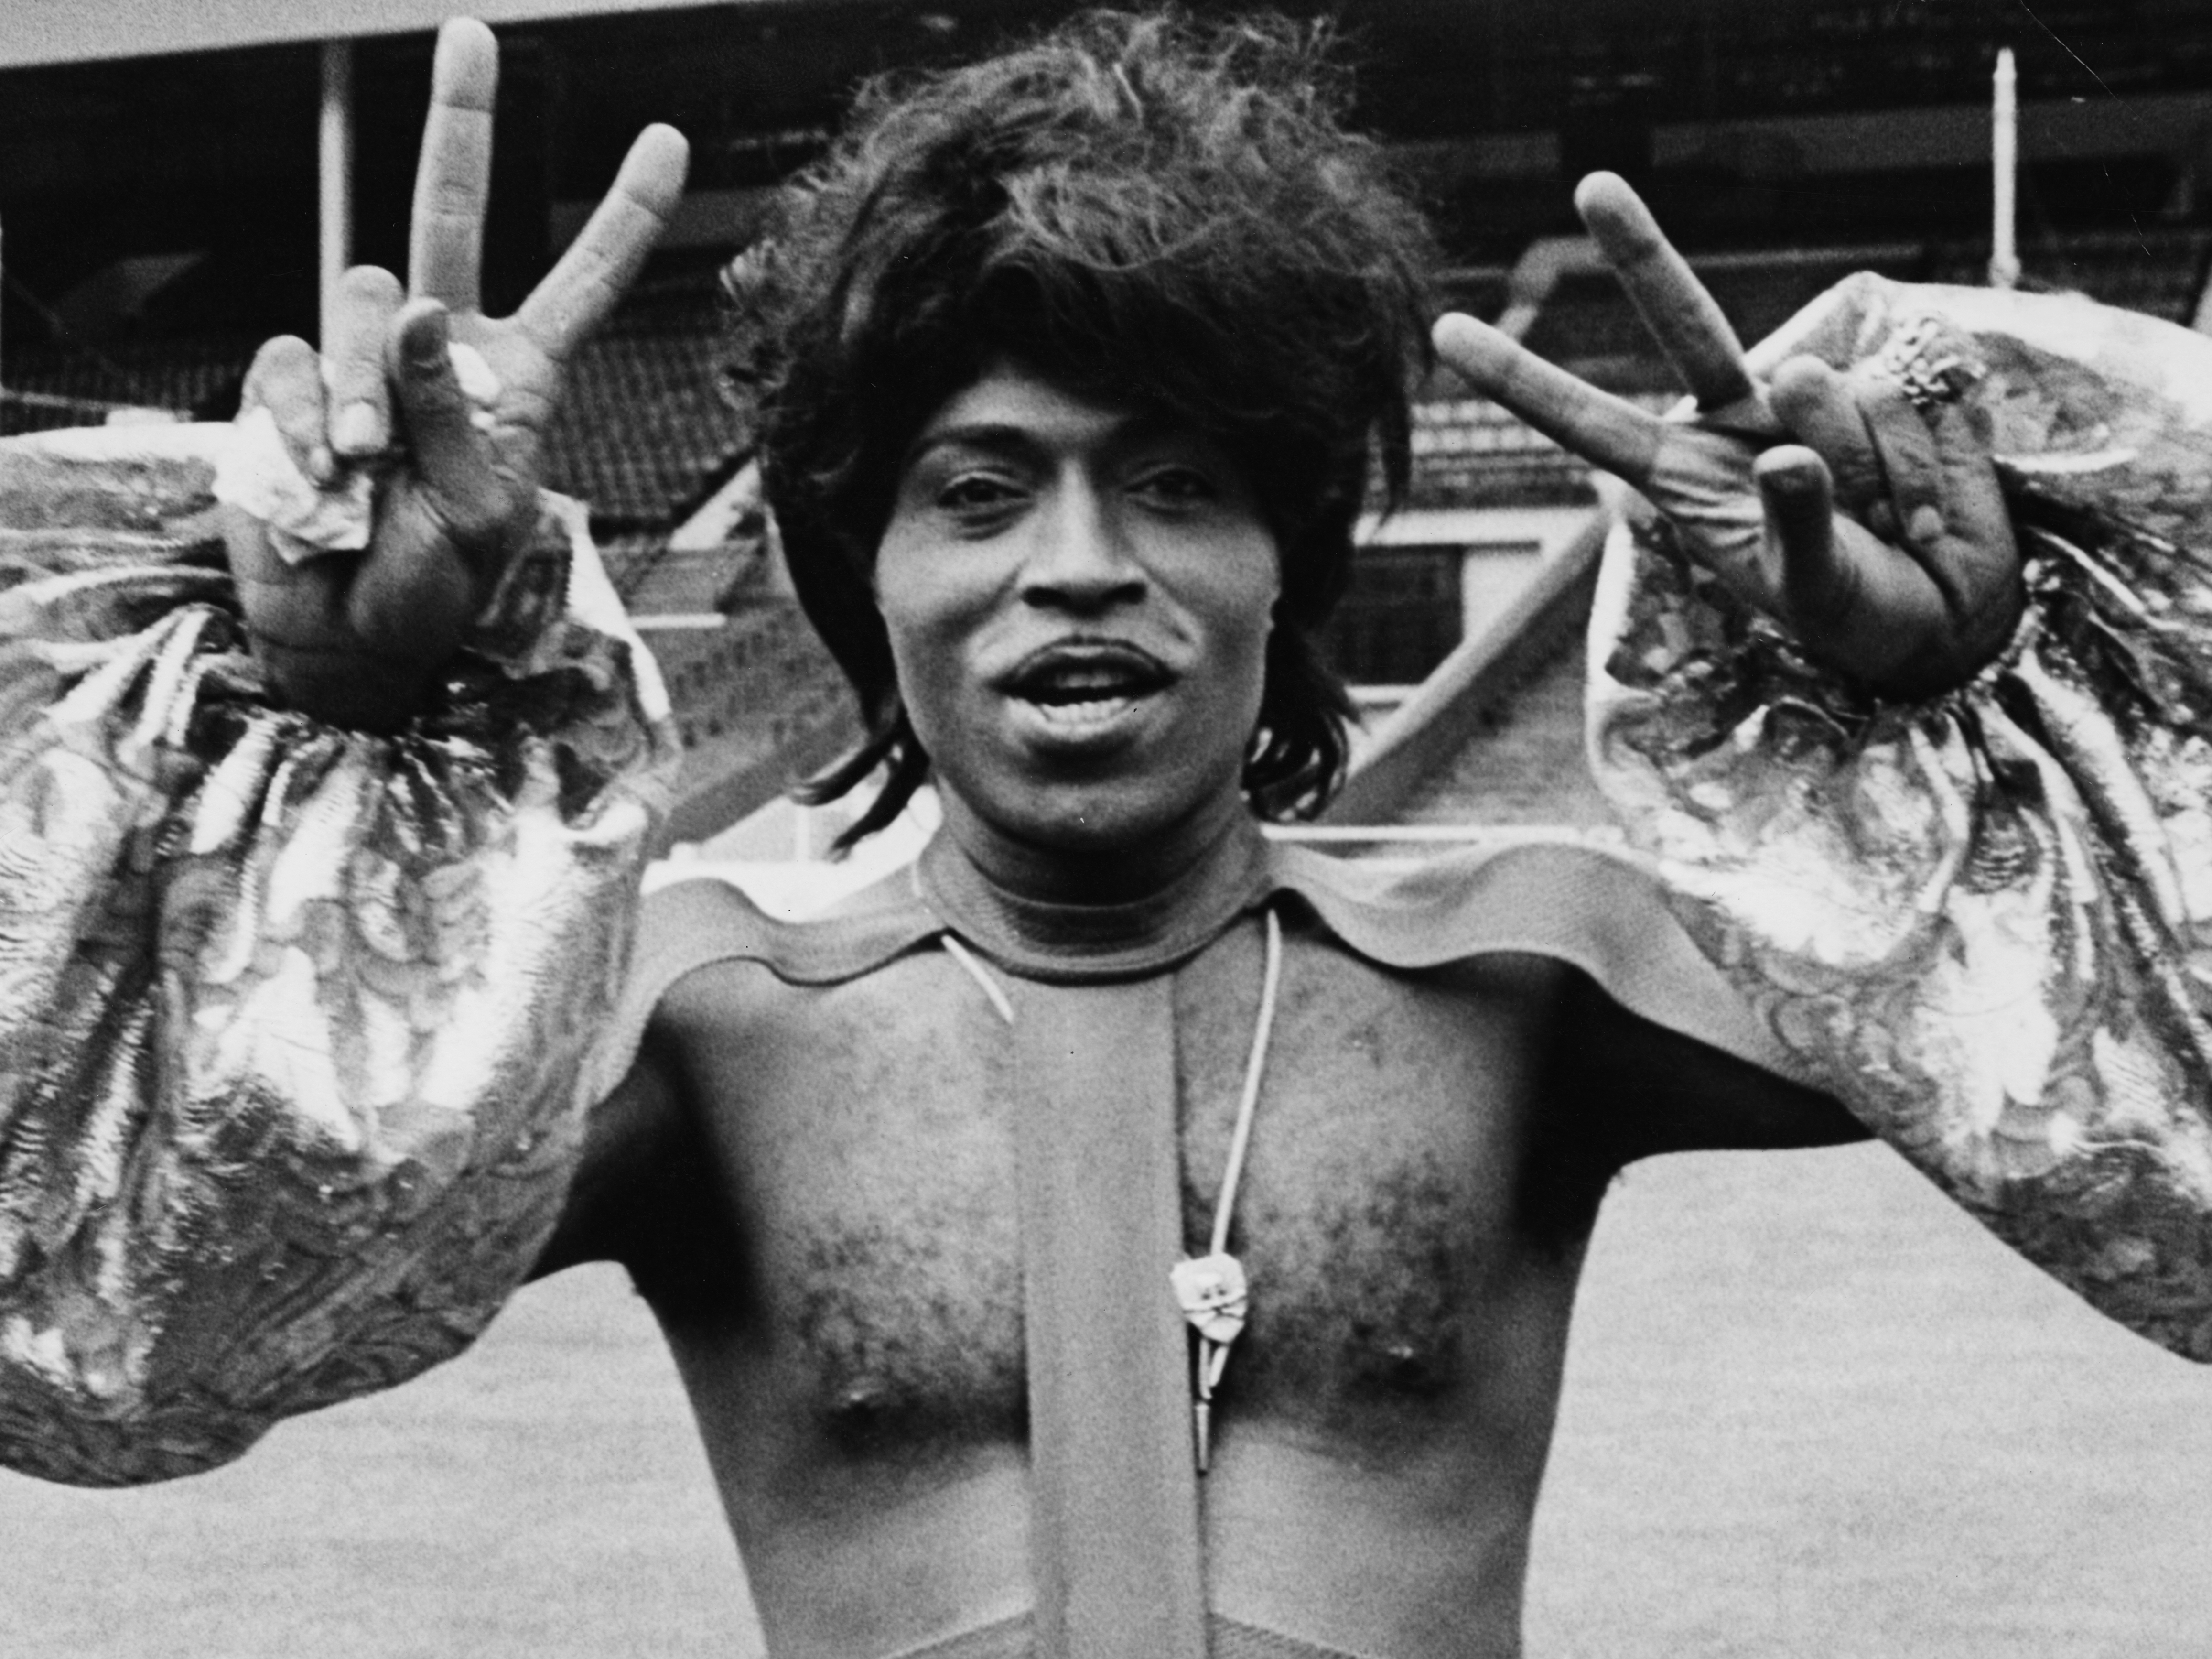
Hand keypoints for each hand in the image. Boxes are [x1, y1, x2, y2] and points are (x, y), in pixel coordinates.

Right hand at [226, 18, 689, 729]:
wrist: (349, 640)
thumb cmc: (432, 590)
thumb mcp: (478, 518)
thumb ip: (456, 419)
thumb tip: (416, 311)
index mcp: (516, 380)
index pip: (582, 283)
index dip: (624, 216)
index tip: (668, 139)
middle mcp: (441, 352)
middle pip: (447, 216)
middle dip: (460, 122)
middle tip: (473, 33)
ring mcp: (361, 363)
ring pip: (360, 300)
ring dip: (358, 384)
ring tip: (361, 465)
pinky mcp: (290, 387)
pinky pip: (288, 360)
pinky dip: (298, 418)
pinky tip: (315, 472)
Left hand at [1431, 173, 2021, 700]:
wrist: (1952, 617)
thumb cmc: (1858, 611)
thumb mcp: (1811, 590)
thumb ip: (1793, 525)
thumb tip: (1787, 452)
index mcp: (1687, 475)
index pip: (1590, 422)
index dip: (1522, 380)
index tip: (1447, 333)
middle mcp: (1743, 418)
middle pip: (1684, 324)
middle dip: (1639, 251)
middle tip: (1592, 185)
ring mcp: (1817, 395)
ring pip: (1826, 398)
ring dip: (1874, 478)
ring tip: (1893, 528)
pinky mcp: (1896, 379)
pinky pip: (1906, 398)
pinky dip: (1928, 467)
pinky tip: (1929, 508)